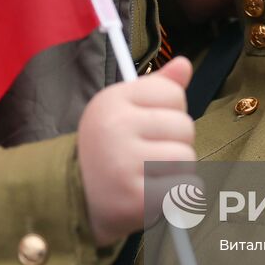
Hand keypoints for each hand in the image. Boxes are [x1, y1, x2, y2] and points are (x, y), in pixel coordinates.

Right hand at [78, 57, 195, 245]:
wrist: (77, 200)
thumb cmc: (108, 150)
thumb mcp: (122, 110)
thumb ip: (156, 87)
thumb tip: (184, 64)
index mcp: (111, 100)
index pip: (173, 93)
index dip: (169, 112)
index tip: (148, 127)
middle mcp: (115, 127)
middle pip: (185, 126)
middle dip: (175, 144)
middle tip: (148, 157)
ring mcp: (125, 163)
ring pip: (187, 158)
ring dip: (177, 171)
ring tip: (149, 176)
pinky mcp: (137, 198)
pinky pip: (186, 188)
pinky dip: (178, 195)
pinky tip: (153, 194)